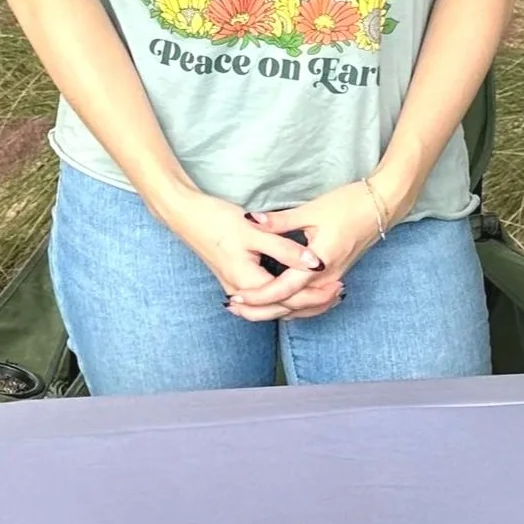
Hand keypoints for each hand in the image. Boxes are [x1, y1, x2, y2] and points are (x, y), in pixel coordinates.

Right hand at [153, 187, 335, 320]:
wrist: (183, 214)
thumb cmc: (216, 219)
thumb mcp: (254, 231)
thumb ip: (285, 248)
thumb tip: (314, 262)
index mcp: (248, 282)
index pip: (290, 298)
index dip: (316, 294)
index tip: (339, 284)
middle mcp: (241, 290)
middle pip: (283, 309)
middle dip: (312, 303)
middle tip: (339, 293)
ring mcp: (236, 287)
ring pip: (273, 307)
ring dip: (299, 303)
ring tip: (325, 294)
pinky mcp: (234, 279)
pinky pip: (265, 298)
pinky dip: (284, 297)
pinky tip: (297, 288)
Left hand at [248, 181, 390, 296]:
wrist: (382, 206)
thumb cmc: (348, 205)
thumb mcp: (311, 211)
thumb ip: (279, 222)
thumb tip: (250, 220)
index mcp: (317, 264)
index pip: (282, 290)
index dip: (256, 296)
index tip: (234, 297)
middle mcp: (326, 279)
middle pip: (290, 306)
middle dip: (260, 310)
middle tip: (233, 306)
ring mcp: (333, 280)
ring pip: (301, 308)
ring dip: (275, 310)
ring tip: (249, 308)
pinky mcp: (336, 276)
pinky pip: (311, 301)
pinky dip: (293, 306)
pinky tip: (278, 302)